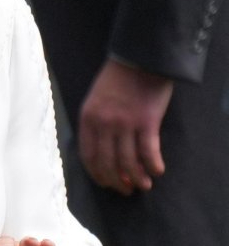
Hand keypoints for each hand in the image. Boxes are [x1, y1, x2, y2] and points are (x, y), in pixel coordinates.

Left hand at [78, 58, 173, 192]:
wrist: (141, 55)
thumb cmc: (120, 76)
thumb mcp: (96, 98)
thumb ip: (96, 122)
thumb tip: (105, 149)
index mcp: (88, 118)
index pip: (89, 156)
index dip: (98, 174)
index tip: (106, 183)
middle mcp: (104, 124)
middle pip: (108, 163)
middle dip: (117, 182)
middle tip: (126, 190)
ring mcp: (125, 123)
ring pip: (128, 162)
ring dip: (137, 178)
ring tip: (144, 185)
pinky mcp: (146, 121)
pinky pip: (148, 152)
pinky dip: (153, 165)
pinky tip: (157, 171)